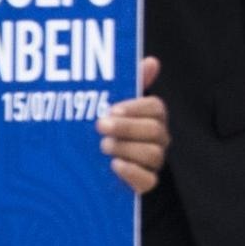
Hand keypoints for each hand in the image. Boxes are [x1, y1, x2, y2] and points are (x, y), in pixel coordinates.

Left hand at [98, 57, 168, 194]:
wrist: (86, 166)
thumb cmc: (105, 129)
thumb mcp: (112, 105)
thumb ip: (132, 83)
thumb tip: (152, 61)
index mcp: (152, 117)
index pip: (156, 108)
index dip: (135, 108)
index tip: (112, 108)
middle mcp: (158, 139)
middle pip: (155, 130)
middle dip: (127, 127)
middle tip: (100, 126)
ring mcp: (153, 163)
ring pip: (152, 154)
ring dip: (125, 148)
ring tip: (103, 147)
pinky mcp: (144, 184)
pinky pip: (148, 180)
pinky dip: (132, 172)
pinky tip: (114, 165)